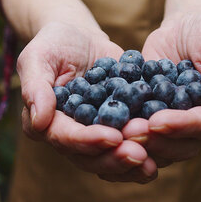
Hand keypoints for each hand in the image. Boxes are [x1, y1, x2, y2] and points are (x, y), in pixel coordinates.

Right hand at [18, 21, 158, 182]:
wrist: (80, 37)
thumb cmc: (54, 43)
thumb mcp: (38, 56)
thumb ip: (36, 87)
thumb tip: (40, 122)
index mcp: (44, 123)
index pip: (65, 138)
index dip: (88, 141)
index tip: (113, 138)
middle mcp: (68, 136)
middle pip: (90, 157)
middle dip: (115, 159)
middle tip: (140, 155)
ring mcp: (93, 135)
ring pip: (110, 159)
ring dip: (132, 164)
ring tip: (153, 163)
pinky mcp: (116, 129)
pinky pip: (129, 146)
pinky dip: (146, 152)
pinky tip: (165, 152)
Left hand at [122, 11, 200, 166]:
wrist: (184, 26)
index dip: (182, 126)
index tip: (158, 121)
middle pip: (183, 144)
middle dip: (155, 140)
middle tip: (128, 132)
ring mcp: (180, 130)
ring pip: (161, 147)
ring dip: (138, 144)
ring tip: (116, 134)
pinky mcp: (156, 124)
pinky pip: (143, 138)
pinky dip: (125, 140)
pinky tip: (105, 138)